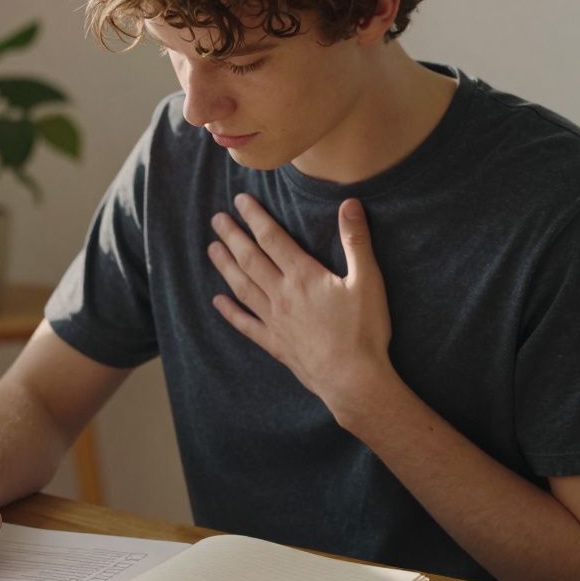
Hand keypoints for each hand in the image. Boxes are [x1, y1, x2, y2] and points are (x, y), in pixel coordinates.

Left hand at [207, 194, 395, 417]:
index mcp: (303, 276)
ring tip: (211, 249)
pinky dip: (230, 312)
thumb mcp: (368, 281)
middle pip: (250, 259)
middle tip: (216, 220)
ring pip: (242, 287)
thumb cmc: (364, 331)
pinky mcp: (274, 343)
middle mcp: (281, 294)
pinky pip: (246, 324)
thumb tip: (350, 204)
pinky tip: (218, 302)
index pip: (272, 238)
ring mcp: (274, 320)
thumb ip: (356, 242)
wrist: (352, 379)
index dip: (255, 217)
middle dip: (232, 237)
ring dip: (225, 266)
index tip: (240, 201)